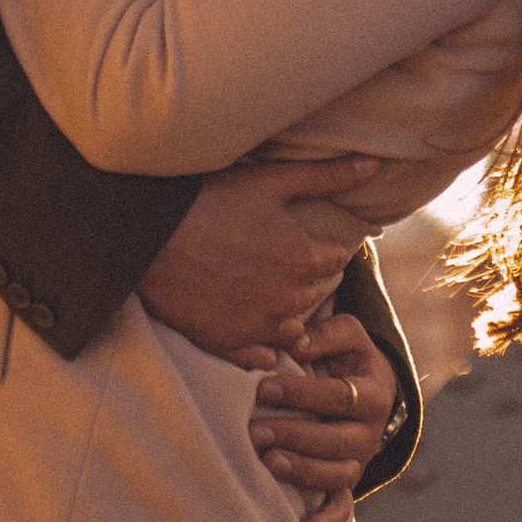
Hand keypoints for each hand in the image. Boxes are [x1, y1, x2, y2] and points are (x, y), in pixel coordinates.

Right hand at [140, 157, 380, 356]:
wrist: (147, 237)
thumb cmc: (209, 200)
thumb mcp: (272, 181)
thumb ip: (327, 177)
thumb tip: (374, 164)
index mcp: (303, 262)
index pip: (335, 262)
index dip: (323, 249)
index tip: (307, 241)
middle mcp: (287, 301)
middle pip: (314, 295)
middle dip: (304, 279)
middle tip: (281, 262)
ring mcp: (257, 327)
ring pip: (292, 330)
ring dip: (286, 314)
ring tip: (265, 293)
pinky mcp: (227, 343)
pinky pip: (261, 357)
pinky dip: (261, 345)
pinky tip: (249, 323)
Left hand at [244, 311, 395, 521]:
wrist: (371, 390)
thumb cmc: (348, 358)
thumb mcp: (348, 335)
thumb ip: (326, 333)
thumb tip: (295, 341)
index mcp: (373, 394)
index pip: (339, 395)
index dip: (302, 393)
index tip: (264, 387)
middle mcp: (371, 433)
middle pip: (336, 440)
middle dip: (296, 436)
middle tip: (256, 431)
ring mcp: (359, 461)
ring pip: (337, 475)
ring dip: (304, 472)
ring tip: (269, 464)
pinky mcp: (348, 482)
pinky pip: (343, 507)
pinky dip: (327, 520)